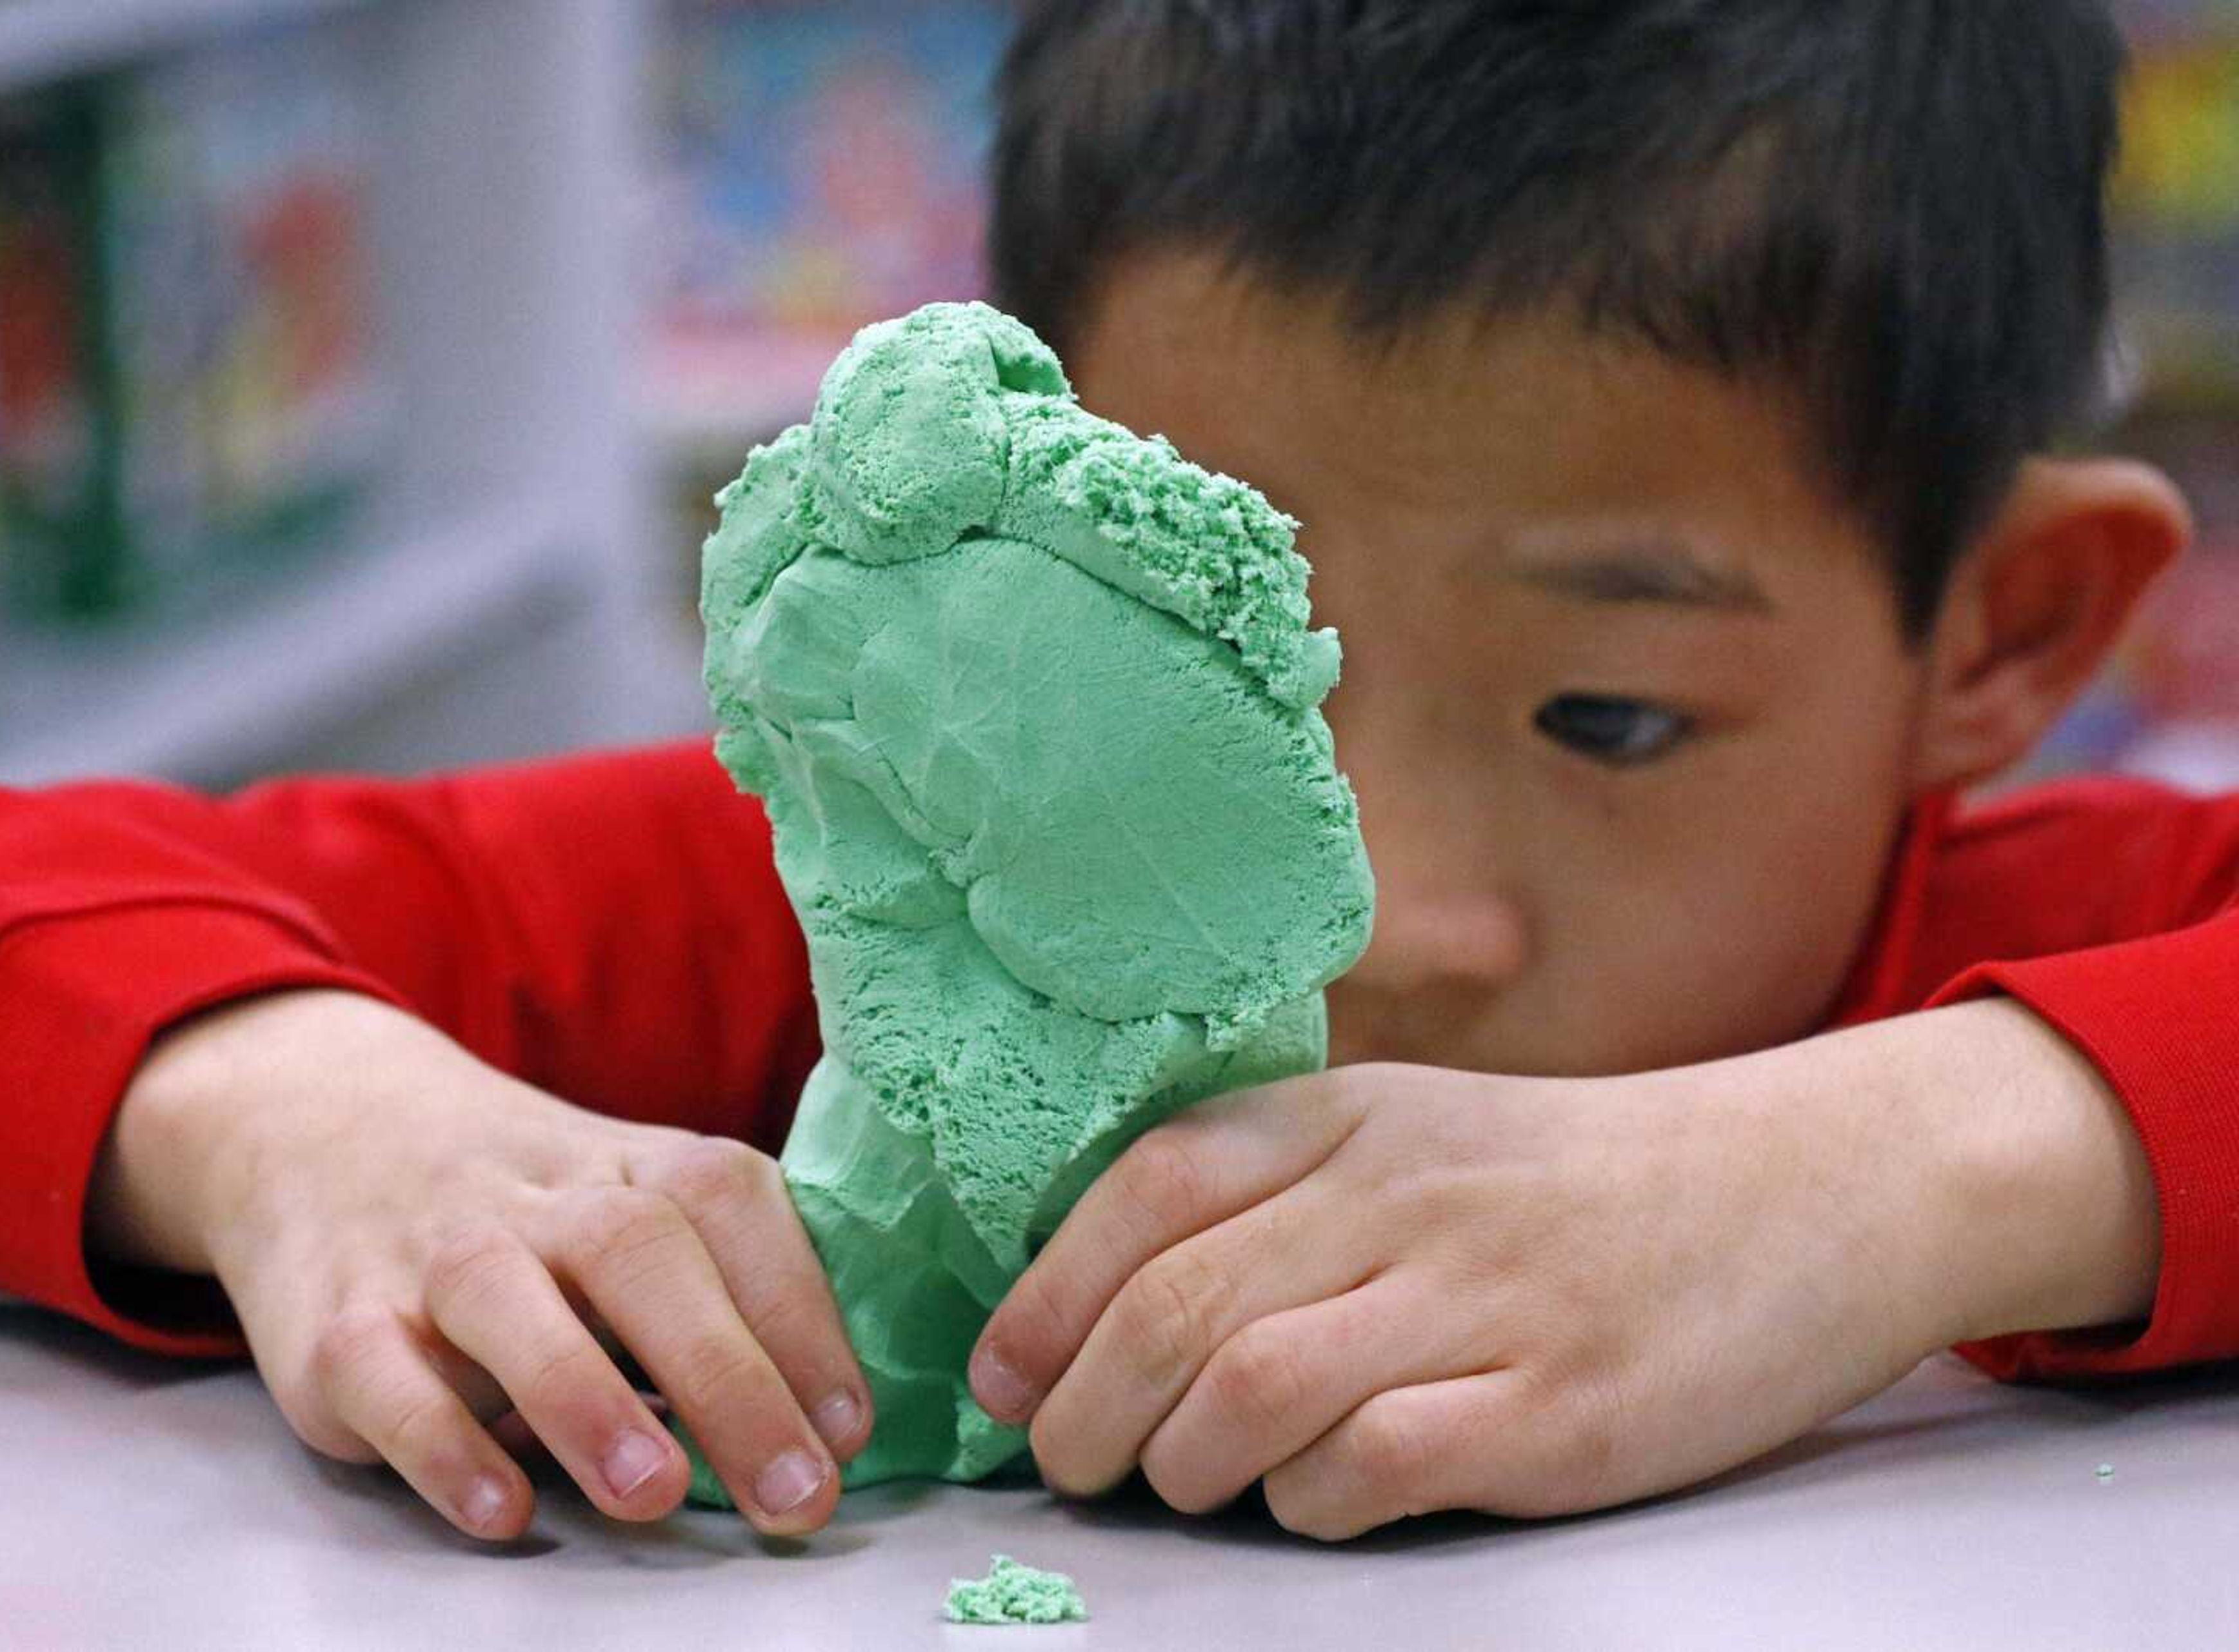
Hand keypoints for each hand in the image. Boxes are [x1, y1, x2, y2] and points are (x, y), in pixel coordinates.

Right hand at [86, 989, 871, 1539]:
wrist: (321, 1128)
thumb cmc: (527, 1210)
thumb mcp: (627, 1205)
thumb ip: (719, 1290)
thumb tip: (826, 1423)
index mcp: (633, 1164)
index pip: (732, 1205)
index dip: (800, 1312)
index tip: (849, 1427)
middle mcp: (539, 1197)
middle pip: (639, 1251)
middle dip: (727, 1374)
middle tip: (795, 1490)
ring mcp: (431, 1252)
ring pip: (505, 1298)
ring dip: (586, 1398)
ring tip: (657, 1492)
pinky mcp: (334, 1323)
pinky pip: (384, 1375)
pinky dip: (444, 1444)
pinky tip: (503, 1505)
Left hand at [967, 999, 2158, 1539]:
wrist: (1809, 1189)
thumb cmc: (1580, 1180)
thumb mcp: (1419, 1131)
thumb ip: (1279, 1187)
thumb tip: (1105, 1296)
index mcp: (1356, 1114)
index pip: (1147, 1188)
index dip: (1045, 1292)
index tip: (1003, 1374)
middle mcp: (1406, 1193)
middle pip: (1173, 1304)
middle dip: (1084, 1405)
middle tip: (1067, 1458)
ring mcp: (1485, 1300)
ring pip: (1249, 1385)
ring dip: (1179, 1460)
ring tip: (1180, 1483)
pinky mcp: (1558, 1409)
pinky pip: (1375, 1464)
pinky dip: (1309, 1499)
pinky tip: (1312, 1495)